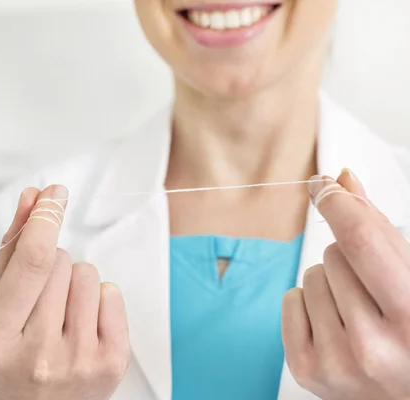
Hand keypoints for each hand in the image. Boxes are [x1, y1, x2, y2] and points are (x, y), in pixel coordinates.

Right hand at [0, 185, 129, 399]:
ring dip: (74, 281)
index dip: (45, 219)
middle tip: (39, 298)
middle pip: (61, 262)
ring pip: (88, 273)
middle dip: (51, 263)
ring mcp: (79, 361)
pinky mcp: (111, 364)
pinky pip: (112, 292)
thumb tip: (32, 199)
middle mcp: (40, 354)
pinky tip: (82, 323)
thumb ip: (9, 250)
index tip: (54, 194)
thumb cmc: (7, 355)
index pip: (32, 262)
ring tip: (59, 312)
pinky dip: (98, 298)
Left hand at [282, 170, 409, 399]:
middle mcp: (375, 346)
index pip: (361, 243)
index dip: (338, 204)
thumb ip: (380, 231)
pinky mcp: (308, 370)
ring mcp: (338, 362)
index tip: (323, 184)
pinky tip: (336, 326)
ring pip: (310, 276)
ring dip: (330, 281)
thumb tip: (342, 179)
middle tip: (373, 290)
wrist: (406, 395)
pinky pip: (290, 299)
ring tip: (359, 312)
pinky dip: (308, 303)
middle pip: (334, 254)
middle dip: (349, 257)